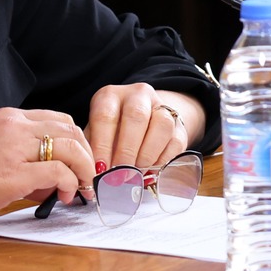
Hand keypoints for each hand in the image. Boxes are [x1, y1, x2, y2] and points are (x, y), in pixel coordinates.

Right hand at [0, 107, 94, 225]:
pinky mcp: (13, 174)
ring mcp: (14, 148)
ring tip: (79, 189)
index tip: (79, 163)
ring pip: (71, 147)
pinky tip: (63, 196)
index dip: (76, 143)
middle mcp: (13, 126)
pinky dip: (70, 184)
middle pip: (71, 130)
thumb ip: (21, 157)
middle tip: (86, 179)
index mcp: (7, 117)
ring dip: (83, 170)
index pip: (58, 120)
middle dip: (86, 156)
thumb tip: (53, 179)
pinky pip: (59, 172)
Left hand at [87, 84, 201, 174]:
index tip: (101, 169)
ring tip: (137, 173)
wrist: (143, 122)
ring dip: (147, 154)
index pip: (105, 115)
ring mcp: (161, 106)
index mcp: (110, 95)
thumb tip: (91, 176)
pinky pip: (176, 142)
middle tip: (121, 174)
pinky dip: (163, 160)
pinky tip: (151, 172)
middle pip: (136, 116)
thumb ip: (93, 152)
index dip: (102, 145)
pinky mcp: (179, 125)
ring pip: (162, 125)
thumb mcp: (96, 135)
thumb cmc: (112, 132)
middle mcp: (137, 95)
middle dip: (127, 150)